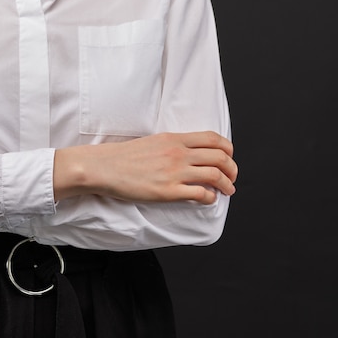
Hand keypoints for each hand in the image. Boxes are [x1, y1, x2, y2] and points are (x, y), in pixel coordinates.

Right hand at [54, 131, 237, 204]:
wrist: (104, 167)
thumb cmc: (124, 156)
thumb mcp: (153, 142)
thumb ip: (173, 146)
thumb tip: (190, 154)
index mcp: (174, 139)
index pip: (213, 139)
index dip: (228, 149)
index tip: (229, 158)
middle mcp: (178, 154)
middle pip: (220, 157)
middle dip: (232, 169)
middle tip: (232, 177)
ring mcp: (174, 173)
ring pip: (215, 176)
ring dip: (227, 185)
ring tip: (227, 190)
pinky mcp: (168, 191)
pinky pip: (200, 194)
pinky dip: (210, 197)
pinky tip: (207, 199)